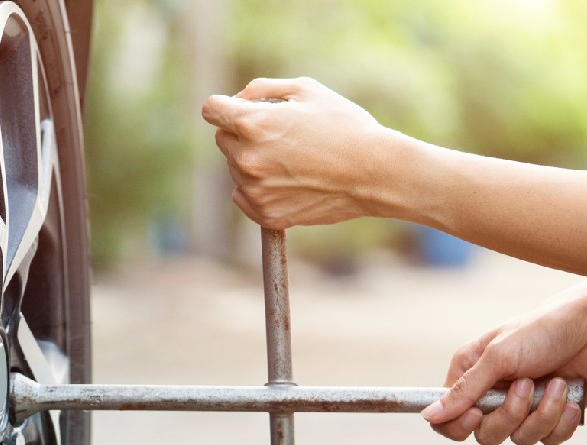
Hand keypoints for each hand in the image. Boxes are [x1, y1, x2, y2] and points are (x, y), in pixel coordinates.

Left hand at [201, 77, 398, 228]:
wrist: (375, 173)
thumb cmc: (345, 126)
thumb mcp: (306, 90)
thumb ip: (262, 89)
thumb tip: (238, 100)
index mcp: (253, 124)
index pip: (211, 109)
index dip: (225, 106)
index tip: (240, 110)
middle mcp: (246, 158)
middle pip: (224, 139)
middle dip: (243, 133)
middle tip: (282, 135)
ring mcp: (255, 190)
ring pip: (236, 168)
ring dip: (254, 161)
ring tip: (294, 159)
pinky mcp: (266, 214)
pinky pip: (244, 196)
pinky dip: (259, 188)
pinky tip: (289, 181)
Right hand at [420, 282, 586, 444]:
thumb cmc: (545, 329)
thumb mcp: (499, 356)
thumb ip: (464, 391)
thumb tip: (429, 416)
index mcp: (472, 374)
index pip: (447, 417)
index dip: (459, 424)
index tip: (478, 413)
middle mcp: (494, 394)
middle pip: (484, 435)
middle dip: (510, 415)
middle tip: (526, 386)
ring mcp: (525, 407)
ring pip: (519, 439)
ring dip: (542, 413)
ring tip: (557, 383)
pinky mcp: (553, 416)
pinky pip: (548, 440)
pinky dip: (562, 421)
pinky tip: (571, 396)